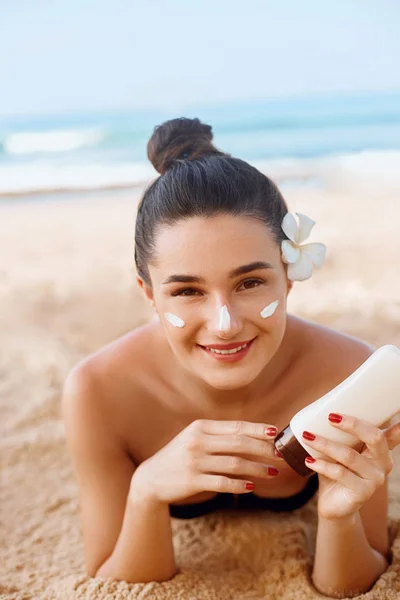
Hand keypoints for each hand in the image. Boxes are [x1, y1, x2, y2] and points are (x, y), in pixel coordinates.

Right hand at [130, 419, 281, 504]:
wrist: (151, 478)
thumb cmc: (179, 457)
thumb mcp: (194, 438)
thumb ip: (218, 435)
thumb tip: (253, 436)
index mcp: (200, 427)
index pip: (235, 427)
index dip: (257, 430)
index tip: (274, 433)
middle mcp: (197, 441)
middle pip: (238, 443)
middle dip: (263, 449)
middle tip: (279, 454)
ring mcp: (194, 462)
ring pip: (234, 464)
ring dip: (257, 468)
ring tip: (272, 472)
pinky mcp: (192, 481)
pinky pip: (223, 483)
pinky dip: (240, 485)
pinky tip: (252, 487)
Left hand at [301, 413, 399, 520]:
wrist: (334, 504)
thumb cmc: (338, 470)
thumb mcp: (343, 449)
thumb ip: (344, 434)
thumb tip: (330, 412)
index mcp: (382, 450)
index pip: (391, 433)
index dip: (396, 425)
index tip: (393, 416)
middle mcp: (384, 463)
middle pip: (374, 437)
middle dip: (352, 424)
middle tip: (330, 417)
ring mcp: (375, 479)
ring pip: (349, 455)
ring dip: (325, 444)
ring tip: (307, 436)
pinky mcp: (362, 492)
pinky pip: (340, 473)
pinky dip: (321, 465)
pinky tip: (308, 460)